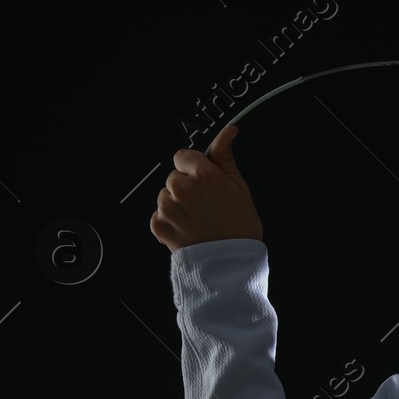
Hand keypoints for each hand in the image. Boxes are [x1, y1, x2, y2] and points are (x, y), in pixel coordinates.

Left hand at [150, 125, 262, 252]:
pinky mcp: (158, 224)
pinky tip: (189, 229)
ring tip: (198, 219)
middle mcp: (182, 189)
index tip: (204, 181)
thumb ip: (226, 157)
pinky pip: (159, 214)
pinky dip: (170, 221)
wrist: (230, 265)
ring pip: (166, 195)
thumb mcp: (240, 188)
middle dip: (186, 187)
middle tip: (206, 205)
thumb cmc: (239, 230)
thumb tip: (228, 133)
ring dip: (177, 204)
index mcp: (204, 176)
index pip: (184, 156)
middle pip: (175, 176)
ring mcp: (168, 207)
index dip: (195, 168)